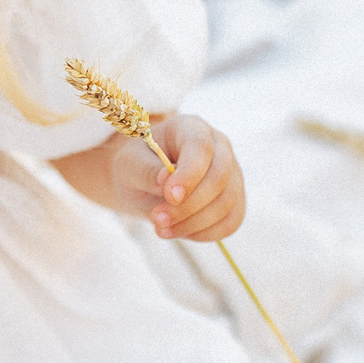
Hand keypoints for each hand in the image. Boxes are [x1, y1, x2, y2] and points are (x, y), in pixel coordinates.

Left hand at [112, 112, 244, 240]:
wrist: (145, 182)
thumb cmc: (138, 166)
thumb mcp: (129, 164)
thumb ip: (146, 171)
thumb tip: (167, 181)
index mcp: (191, 128)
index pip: (201, 147)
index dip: (189, 174)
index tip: (169, 197)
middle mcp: (219, 147)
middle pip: (219, 177)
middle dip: (189, 205)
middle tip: (157, 219)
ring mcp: (231, 174)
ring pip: (227, 203)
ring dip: (193, 223)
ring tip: (161, 229)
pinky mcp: (234, 200)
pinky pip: (230, 222)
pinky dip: (205, 234)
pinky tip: (179, 232)